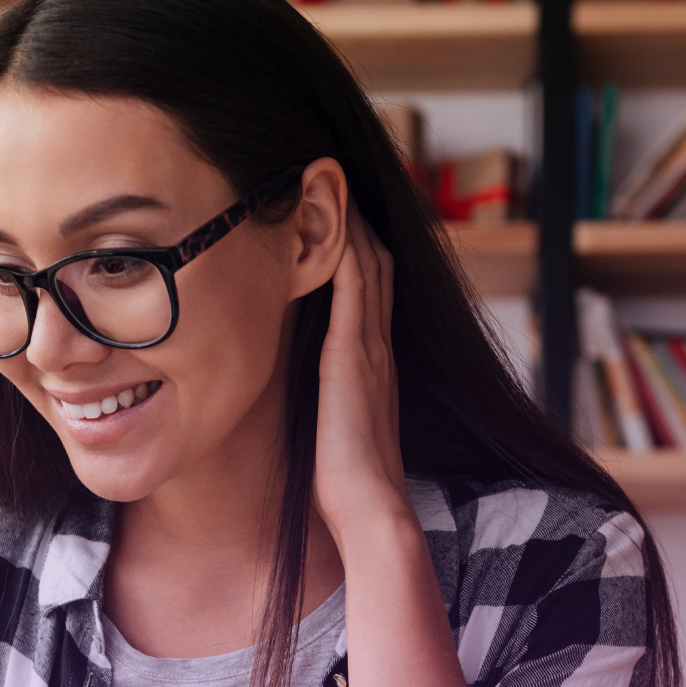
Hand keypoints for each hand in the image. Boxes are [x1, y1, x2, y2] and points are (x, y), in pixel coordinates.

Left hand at [313, 205, 413, 557]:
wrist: (369, 509)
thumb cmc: (344, 483)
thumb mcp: (333, 427)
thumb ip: (327, 400)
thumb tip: (307, 395)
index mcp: (373, 364)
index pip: (374, 290)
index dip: (360, 248)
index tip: (338, 213)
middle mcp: (378, 348)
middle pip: (378, 263)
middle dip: (360, 221)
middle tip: (335, 177)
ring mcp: (370, 348)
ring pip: (370, 264)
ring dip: (352, 221)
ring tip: (330, 178)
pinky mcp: (352, 354)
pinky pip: (356, 284)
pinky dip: (346, 247)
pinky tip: (332, 216)